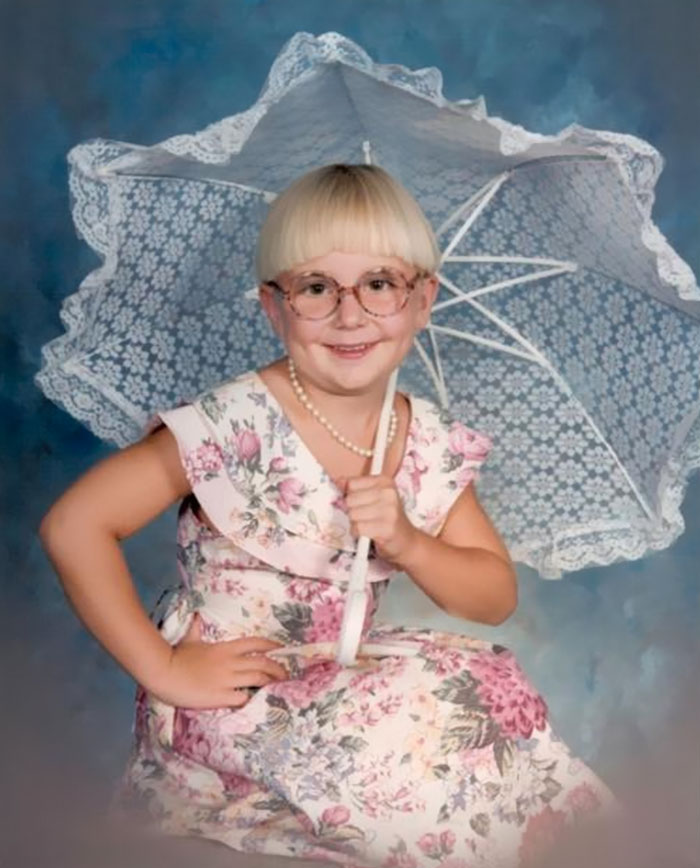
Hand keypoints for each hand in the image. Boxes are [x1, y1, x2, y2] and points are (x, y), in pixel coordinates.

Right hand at [152, 613, 289, 708]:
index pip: (254, 643)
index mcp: (225, 648)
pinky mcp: (220, 696)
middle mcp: (230, 662)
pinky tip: (256, 701)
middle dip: (277, 668)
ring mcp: (226, 679)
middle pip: (262, 663)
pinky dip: (251, 699)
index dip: (270, 645)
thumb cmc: (176, 655)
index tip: (281, 648)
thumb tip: (196, 617)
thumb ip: (196, 628)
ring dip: (270, 683)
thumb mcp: (190, 639)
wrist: (164, 671)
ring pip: (258, 679)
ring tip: (278, 687)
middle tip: (286, 674)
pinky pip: (242, 698)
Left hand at [334, 473, 418, 564]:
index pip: (351, 484)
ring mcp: (389, 510)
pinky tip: (370, 533)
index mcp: (385, 481)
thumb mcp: (374, 496)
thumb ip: (356, 487)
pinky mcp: (386, 528)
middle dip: (353, 510)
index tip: (363, 502)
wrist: (407, 540)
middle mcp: (388, 493)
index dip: (352, 495)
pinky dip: (359, 533)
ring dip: (356, 523)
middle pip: (350, 500)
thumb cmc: (387, 517)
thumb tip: (338, 481)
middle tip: (368, 516)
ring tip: (370, 524)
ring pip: (352, 514)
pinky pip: (358, 528)